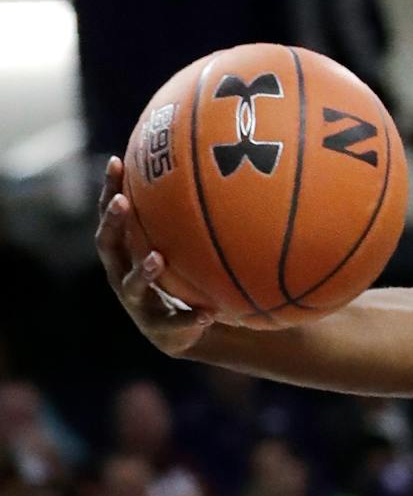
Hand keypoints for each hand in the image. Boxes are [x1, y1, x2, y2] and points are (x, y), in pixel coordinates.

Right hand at [95, 157, 212, 355]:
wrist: (194, 331)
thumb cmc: (187, 277)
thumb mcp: (187, 247)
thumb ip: (193, 218)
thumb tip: (221, 169)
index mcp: (127, 252)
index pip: (112, 216)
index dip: (110, 190)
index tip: (117, 162)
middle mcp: (123, 276)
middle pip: (108, 247)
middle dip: (113, 224)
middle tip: (123, 203)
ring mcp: (139, 305)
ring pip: (133, 287)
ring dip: (143, 272)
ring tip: (158, 259)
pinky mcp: (161, 332)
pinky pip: (176, 324)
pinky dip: (190, 318)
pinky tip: (208, 313)